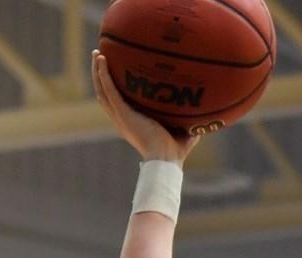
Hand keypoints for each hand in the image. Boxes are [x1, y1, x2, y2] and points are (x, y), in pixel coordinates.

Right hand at [90, 51, 208, 158]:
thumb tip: (205, 107)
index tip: (114, 72)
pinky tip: (103, 59)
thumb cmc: (175, 151)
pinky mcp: (122, 113)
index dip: (112, 87)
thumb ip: (189, 118)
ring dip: (97, 71)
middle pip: (103, 93)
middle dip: (100, 74)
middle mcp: (121, 119)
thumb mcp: (182, 130)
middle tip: (100, 56)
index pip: (116, 102)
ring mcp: (119, 116)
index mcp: (130, 122)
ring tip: (97, 53)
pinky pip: (109, 89)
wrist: (166, 160)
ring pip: (101, 90)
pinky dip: (104, 74)